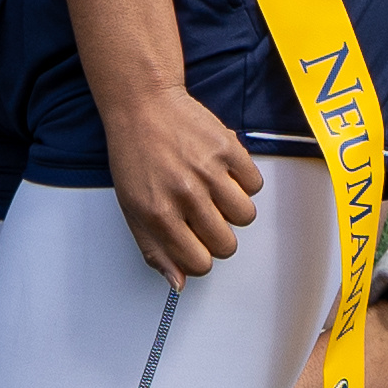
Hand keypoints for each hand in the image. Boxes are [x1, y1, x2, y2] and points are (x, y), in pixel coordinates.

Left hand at [104, 80, 264, 283]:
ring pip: (245, 216)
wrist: (142, 105)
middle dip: (218, 237)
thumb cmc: (134, 155)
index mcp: (158, 213)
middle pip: (226, 245)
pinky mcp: (228, 147)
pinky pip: (254, 184)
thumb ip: (154, 249)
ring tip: (214, 192)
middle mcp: (185, 193)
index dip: (199, 258)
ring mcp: (209, 169)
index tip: (195, 244)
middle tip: (204, 217)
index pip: (199, 263)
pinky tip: (224, 172)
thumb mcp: (132, 208)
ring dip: (233, 209)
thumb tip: (178, 282)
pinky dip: (244, 182)